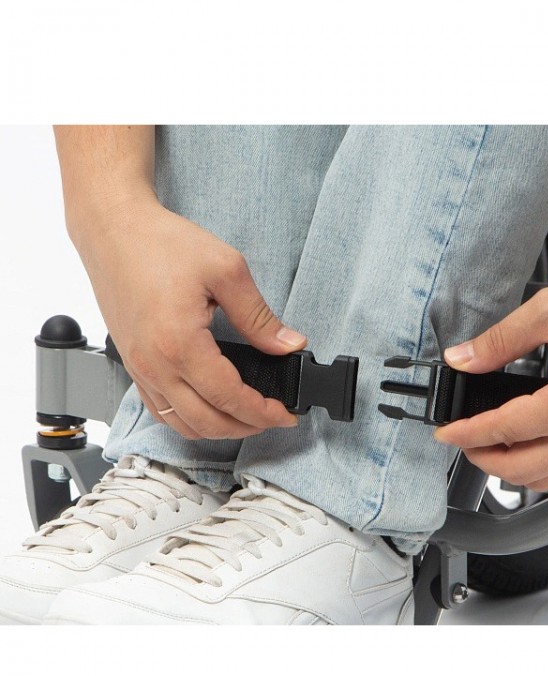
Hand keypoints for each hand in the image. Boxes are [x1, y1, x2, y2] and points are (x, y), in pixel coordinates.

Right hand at [79, 198, 304, 439]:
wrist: (113, 229)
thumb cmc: (160, 243)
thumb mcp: (227, 271)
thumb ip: (260, 317)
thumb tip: (288, 344)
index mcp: (179, 344)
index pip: (229, 398)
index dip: (263, 414)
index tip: (285, 415)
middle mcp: (154, 365)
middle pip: (206, 422)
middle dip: (245, 427)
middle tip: (273, 418)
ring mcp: (139, 369)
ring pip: (180, 424)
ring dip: (217, 429)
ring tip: (246, 416)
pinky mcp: (132, 364)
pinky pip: (160, 410)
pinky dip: (188, 419)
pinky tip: (210, 407)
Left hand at [434, 269, 547, 490]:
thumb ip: (498, 341)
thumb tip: (463, 359)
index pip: (502, 430)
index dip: (464, 433)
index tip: (445, 433)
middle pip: (520, 469)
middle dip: (482, 458)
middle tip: (463, 440)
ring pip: (547, 481)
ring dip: (512, 470)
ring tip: (492, 446)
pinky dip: (544, 473)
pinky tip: (531, 452)